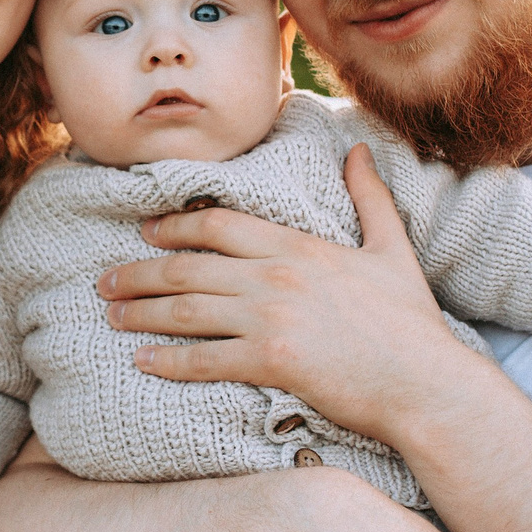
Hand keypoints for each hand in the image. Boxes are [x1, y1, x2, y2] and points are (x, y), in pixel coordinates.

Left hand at [99, 144, 472, 446]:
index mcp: (298, 246)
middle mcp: (276, 276)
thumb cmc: (411, 322)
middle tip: (106, 280)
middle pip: (188, 267)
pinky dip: (167, 360)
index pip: (218, 224)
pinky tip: (142, 361)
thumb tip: (358, 150)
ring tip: (112, 315)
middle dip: (139, 272)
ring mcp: (271, 318)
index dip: (174, 226)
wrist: (426, 381)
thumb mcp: (392, 248)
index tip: (146, 233)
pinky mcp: (271, 362)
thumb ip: (369, 197)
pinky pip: (204, 360)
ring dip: (141, 312)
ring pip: (186, 311)